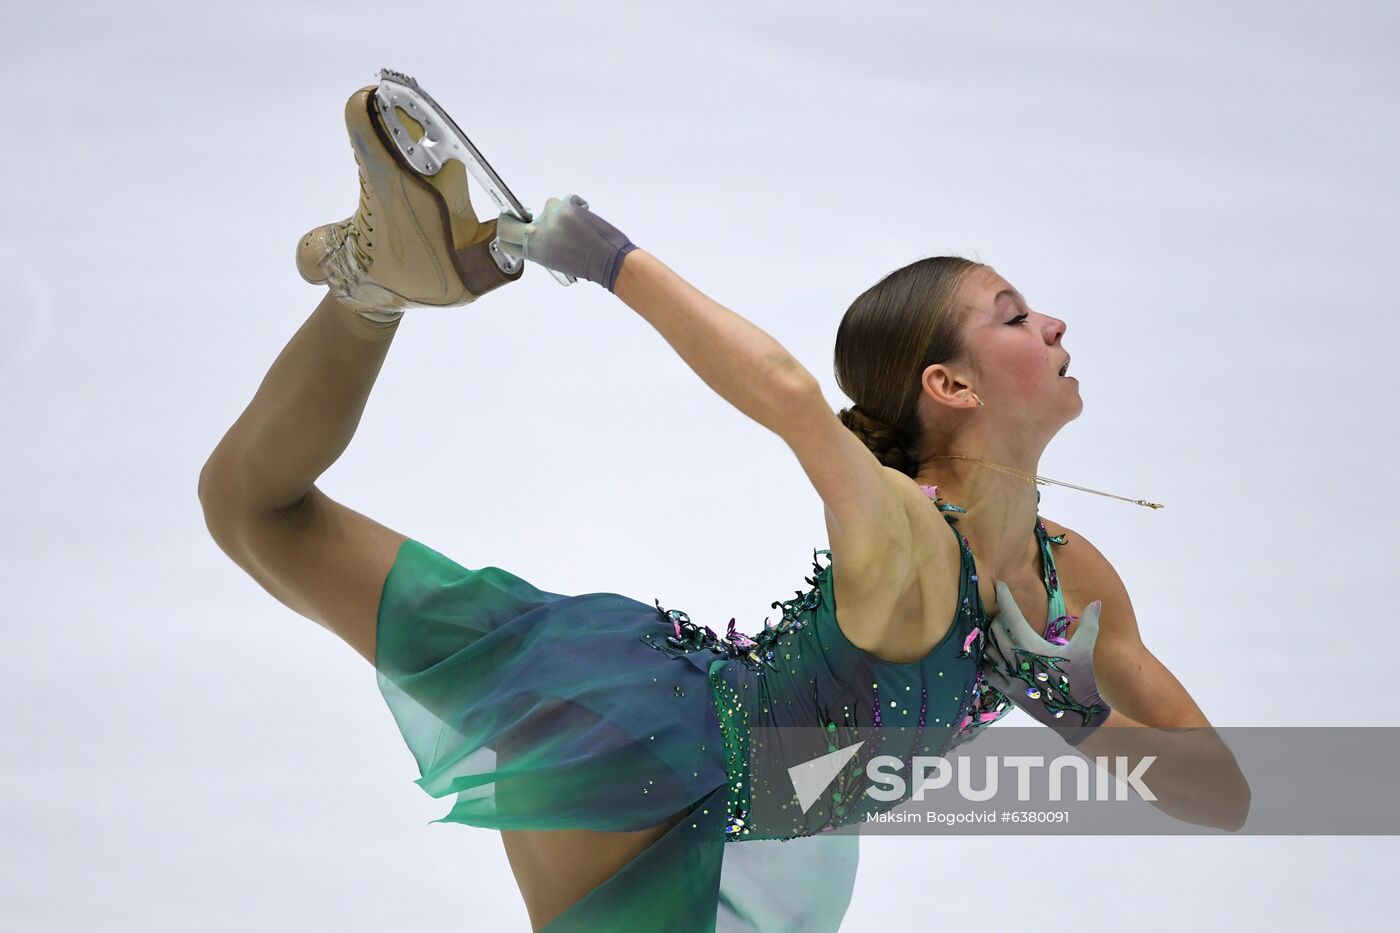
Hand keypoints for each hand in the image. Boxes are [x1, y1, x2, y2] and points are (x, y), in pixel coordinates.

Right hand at [495, 194, 637, 291]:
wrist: (608, 261)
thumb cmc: (586, 264)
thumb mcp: (554, 261)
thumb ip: (540, 245)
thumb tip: (533, 229)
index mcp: (533, 252)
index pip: (504, 239)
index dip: (506, 231)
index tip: (509, 224)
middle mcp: (537, 235)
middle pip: (510, 221)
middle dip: (512, 216)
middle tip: (522, 215)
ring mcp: (550, 220)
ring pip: (548, 206)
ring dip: (560, 212)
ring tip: (576, 227)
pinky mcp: (564, 208)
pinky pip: (567, 200)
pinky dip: (576, 206)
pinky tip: (585, 219)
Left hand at [980, 580, 1110, 745]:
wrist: (1077, 717)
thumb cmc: (1082, 681)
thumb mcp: (1085, 650)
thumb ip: (1089, 624)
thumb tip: (1097, 602)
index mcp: (1032, 647)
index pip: (1010, 616)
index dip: (1004, 598)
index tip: (999, 585)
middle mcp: (1015, 661)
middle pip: (995, 630)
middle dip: (999, 618)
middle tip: (1007, 614)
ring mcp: (1008, 677)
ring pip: (988, 649)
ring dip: (992, 638)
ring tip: (1002, 633)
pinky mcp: (1006, 691)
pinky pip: (987, 669)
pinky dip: (989, 658)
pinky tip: (998, 655)